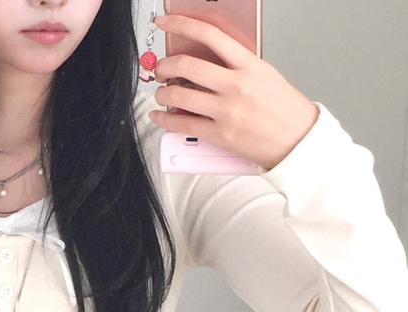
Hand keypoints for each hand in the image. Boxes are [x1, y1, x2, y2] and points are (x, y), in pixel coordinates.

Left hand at [148, 14, 319, 170]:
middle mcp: (236, 85)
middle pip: (186, 65)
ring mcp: (226, 111)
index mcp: (248, 65)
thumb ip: (236, 66)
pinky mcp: (220, 135)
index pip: (210, 36)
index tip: (166, 24)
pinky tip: (160, 116)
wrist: (298, 140)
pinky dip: (165, 119)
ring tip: (162, 92)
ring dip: (162, 92)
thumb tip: (208, 61)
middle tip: (160, 68)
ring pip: (179, 95)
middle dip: (164, 65)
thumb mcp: (264, 75)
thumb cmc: (284, 109)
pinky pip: (183, 124)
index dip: (182, 25)